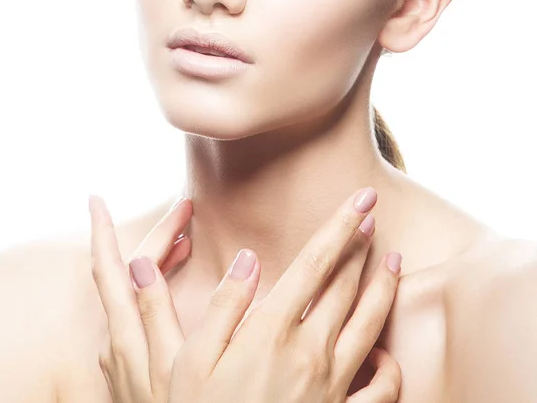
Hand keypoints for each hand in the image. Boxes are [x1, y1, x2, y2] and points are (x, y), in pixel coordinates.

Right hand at [90, 187, 401, 402]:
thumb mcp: (190, 361)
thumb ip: (223, 306)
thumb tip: (247, 259)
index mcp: (273, 332)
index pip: (314, 265)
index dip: (339, 228)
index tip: (361, 200)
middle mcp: (311, 353)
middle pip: (345, 287)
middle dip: (360, 247)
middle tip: (372, 217)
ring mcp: (332, 385)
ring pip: (369, 325)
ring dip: (384, 289)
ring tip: (394, 261)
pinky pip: (379, 389)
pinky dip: (388, 366)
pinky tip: (386, 351)